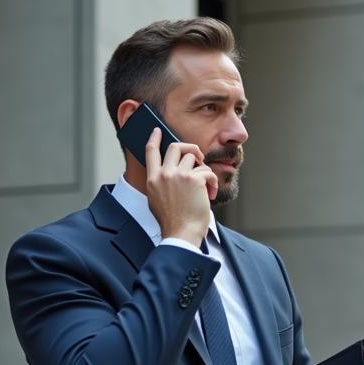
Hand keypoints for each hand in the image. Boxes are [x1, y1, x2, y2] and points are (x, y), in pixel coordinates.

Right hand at [144, 128, 218, 245]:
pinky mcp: (194, 179)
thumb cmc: (173, 222)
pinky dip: (212, 182)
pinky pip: (207, 172)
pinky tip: (211, 194)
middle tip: (198, 158)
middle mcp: (164, 174)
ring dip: (203, 171)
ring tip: (206, 186)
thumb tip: (171, 173)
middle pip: (176, 147)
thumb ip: (161, 184)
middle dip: (189, 148)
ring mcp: (179, 175)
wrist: (181, 233)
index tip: (157, 130)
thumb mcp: (157, 200)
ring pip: (194, 158)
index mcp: (152, 180)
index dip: (154, 138)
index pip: (150, 152)